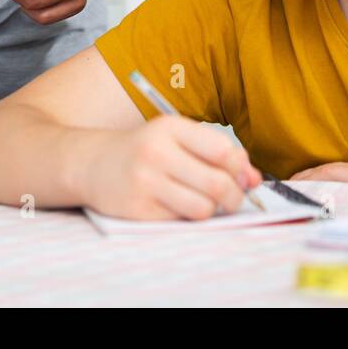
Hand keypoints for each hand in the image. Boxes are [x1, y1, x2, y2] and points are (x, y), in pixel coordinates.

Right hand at [80, 114, 262, 220]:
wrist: (92, 164)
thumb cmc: (146, 151)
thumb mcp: (177, 140)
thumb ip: (216, 154)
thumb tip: (254, 178)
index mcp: (170, 128)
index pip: (222, 150)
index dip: (240, 168)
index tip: (241, 175)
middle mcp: (156, 152)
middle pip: (217, 183)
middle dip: (234, 196)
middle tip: (232, 198)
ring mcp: (145, 183)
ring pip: (203, 208)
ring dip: (211, 210)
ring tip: (203, 202)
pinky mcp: (138, 211)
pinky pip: (181, 220)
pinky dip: (186, 217)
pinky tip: (175, 205)